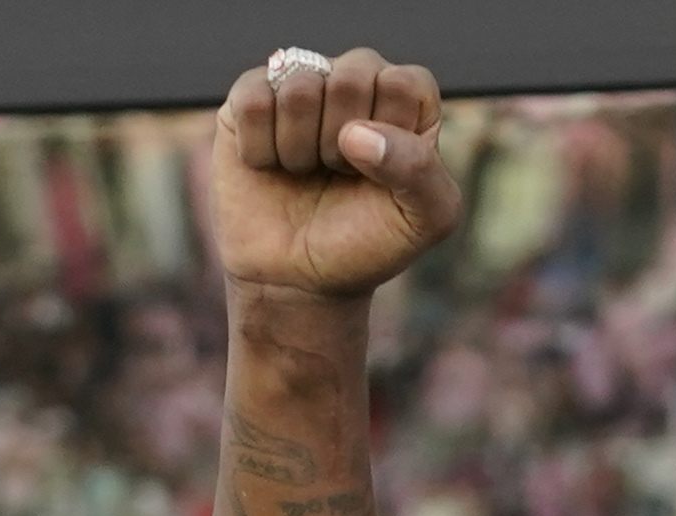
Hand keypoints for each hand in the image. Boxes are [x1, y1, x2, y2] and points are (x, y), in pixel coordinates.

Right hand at [211, 47, 460, 304]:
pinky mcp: (251, 96)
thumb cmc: (368, 243)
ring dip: (301, 149)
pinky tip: (269, 165)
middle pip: (352, 77)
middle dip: (343, 144)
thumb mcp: (424, 221)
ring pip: (300, 88)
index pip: (405, 83)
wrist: (299, 277)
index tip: (382, 174)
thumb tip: (355, 133)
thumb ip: (420, 170)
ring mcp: (301, 84)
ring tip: (305, 170)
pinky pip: (253, 100)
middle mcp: (355, 82)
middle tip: (339, 173)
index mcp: (406, 102)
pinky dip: (260, 148)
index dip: (391, 134)